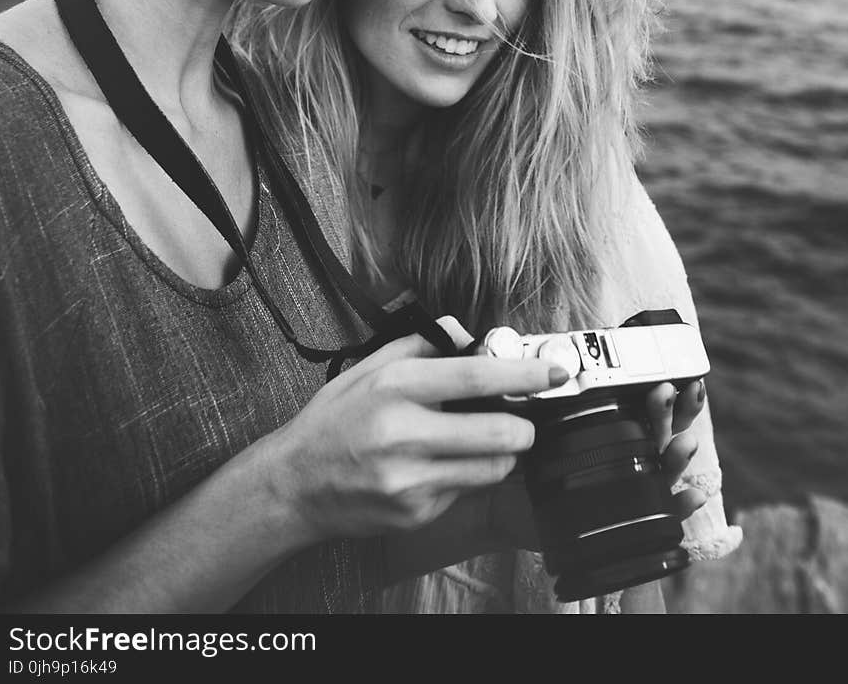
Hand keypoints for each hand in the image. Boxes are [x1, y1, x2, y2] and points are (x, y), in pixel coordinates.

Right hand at [257, 317, 570, 547]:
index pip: (475, 377)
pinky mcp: (415, 513)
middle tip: (523, 419)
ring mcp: (410, 480)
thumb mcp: (368, 367)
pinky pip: (465, 491)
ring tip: (479, 441)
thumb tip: (468, 334)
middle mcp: (403, 434)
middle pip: (498, 433)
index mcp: (395, 387)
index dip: (523, 375)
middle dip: (525, 427)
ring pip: (492, 468)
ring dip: (501, 453)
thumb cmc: (335, 420)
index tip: (552, 371)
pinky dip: (465, 476)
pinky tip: (437, 466)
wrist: (294, 485)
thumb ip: (421, 343)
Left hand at [487, 376, 707, 548]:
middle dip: (670, 411)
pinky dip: (681, 504)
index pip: (647, 406)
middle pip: (661, 429)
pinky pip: (664, 512)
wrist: (523, 510)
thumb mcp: (544, 428)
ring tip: (684, 442)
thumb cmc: (538, 465)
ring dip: (679, 453)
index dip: (668, 393)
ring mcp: (639, 486)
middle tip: (665, 393)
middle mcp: (634, 454)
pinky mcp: (635, 518)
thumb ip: (550, 402)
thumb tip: (548, 370)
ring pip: (667, 466)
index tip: (679, 378)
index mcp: (618, 429)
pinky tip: (693, 495)